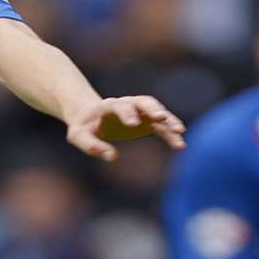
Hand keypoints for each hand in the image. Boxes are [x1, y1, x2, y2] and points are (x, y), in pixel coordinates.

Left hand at [66, 95, 185, 161]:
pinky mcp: (147, 120)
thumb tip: (112, 157)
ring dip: (168, 119)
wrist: (91, 117)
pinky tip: (180, 145)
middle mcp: (127, 104)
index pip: (119, 106)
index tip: (134, 125)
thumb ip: (91, 145)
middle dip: (153, 109)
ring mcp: (139, 110)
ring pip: (157, 111)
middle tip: (162, 117)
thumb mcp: (78, 136)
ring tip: (180, 131)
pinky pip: (162, 125)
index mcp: (108, 106)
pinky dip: (171, 132)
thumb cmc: (83, 127)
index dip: (127, 113)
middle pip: (143, 101)